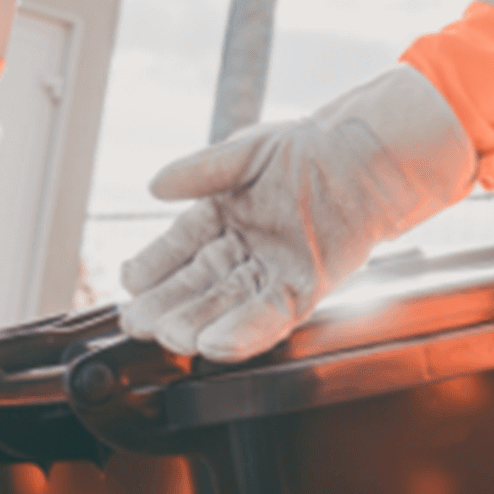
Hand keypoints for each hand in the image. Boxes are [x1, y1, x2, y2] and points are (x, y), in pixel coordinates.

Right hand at [119, 66, 474, 362]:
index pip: (177, 248)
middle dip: (167, 306)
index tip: (129, 284)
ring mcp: (273, 272)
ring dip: (198, 325)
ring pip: (228, 307)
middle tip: (139, 322)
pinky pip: (271, 317)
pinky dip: (245, 332)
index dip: (152, 266)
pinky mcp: (305, 290)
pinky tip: (216, 345)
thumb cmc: (308, 149)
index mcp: (223, 218)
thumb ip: (200, 171)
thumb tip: (154, 186)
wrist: (364, 157)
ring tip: (172, 337)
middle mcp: (244, 251)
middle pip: (197, 285)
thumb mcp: (245, 153)